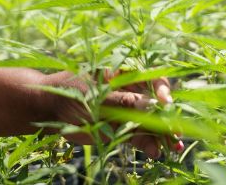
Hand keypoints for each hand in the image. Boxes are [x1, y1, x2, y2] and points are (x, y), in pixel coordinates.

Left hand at [41, 70, 172, 157]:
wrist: (49, 110)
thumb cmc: (68, 93)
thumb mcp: (95, 96)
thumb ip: (123, 103)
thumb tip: (154, 106)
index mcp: (122, 73)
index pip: (149, 78)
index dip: (162, 90)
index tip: (165, 103)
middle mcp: (128, 91)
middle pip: (155, 103)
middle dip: (167, 117)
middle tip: (176, 132)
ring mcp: (126, 110)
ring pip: (150, 122)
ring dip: (162, 134)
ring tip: (172, 147)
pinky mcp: (121, 128)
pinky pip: (140, 136)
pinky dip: (148, 143)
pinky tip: (155, 152)